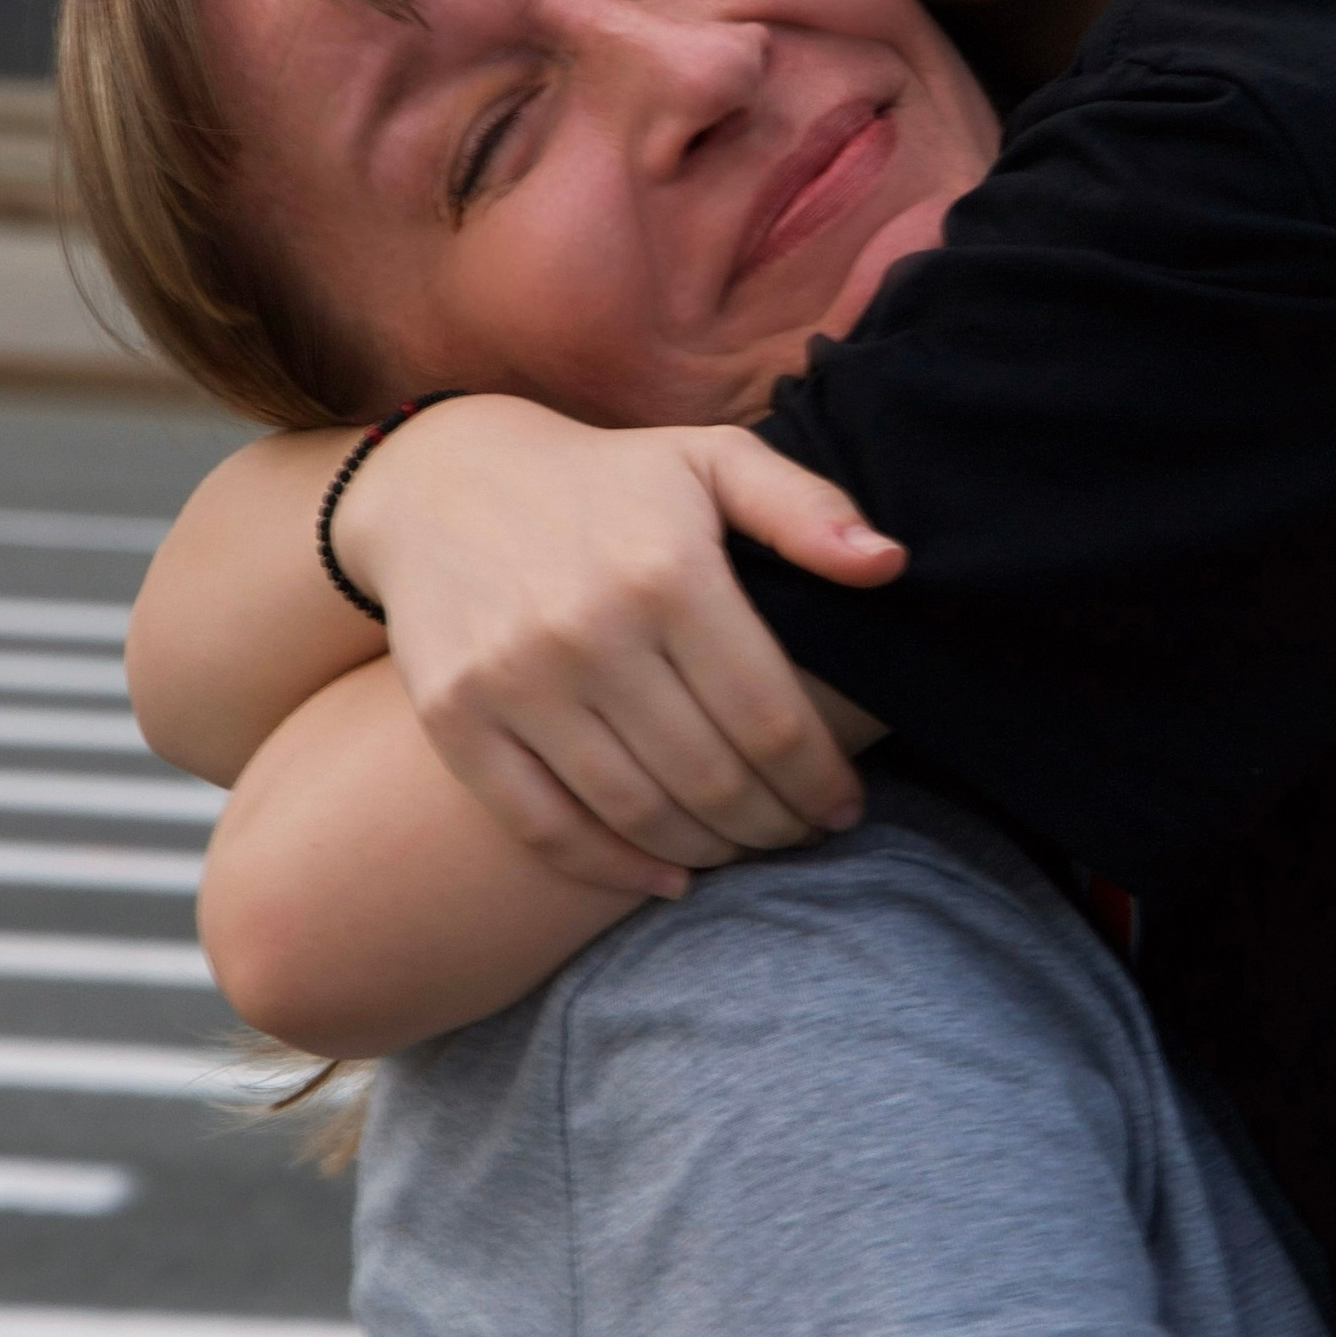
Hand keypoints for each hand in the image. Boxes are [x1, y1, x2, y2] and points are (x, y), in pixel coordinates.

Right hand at [332, 396, 903, 892]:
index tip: (847, 803)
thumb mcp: (713, 462)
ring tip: (748, 845)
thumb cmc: (611, 480)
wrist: (444, 482)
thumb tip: (890, 565)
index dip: (819, 778)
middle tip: (804, 832)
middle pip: (711, 777)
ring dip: (710, 848)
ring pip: (638, 812)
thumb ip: (807, 509)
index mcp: (667, 570)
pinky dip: (615, 868)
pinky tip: (669, 874)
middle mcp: (589, 630)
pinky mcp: (459, 721)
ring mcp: (515, 681)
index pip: (769, 716)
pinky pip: (546, 827)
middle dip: (776, 823)